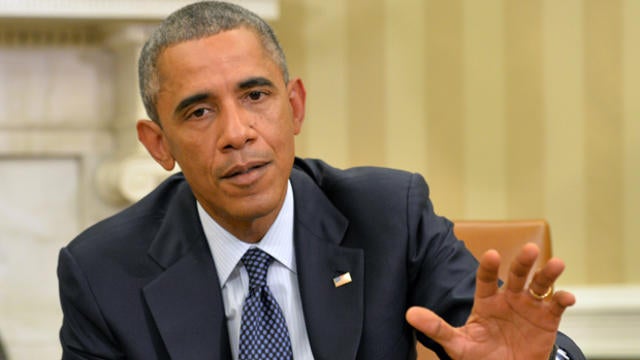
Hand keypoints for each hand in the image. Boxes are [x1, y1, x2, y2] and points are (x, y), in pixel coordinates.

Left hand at [406, 243, 575, 359]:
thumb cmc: (480, 356)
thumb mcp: (458, 344)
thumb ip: (436, 327)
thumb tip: (409, 313)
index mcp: (486, 301)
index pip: (486, 279)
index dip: (489, 267)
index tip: (492, 254)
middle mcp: (509, 298)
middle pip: (516, 275)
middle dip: (523, 262)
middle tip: (530, 249)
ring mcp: (529, 306)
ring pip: (540, 285)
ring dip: (548, 274)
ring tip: (556, 264)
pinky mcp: (547, 319)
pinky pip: (556, 306)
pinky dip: (563, 299)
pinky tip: (567, 297)